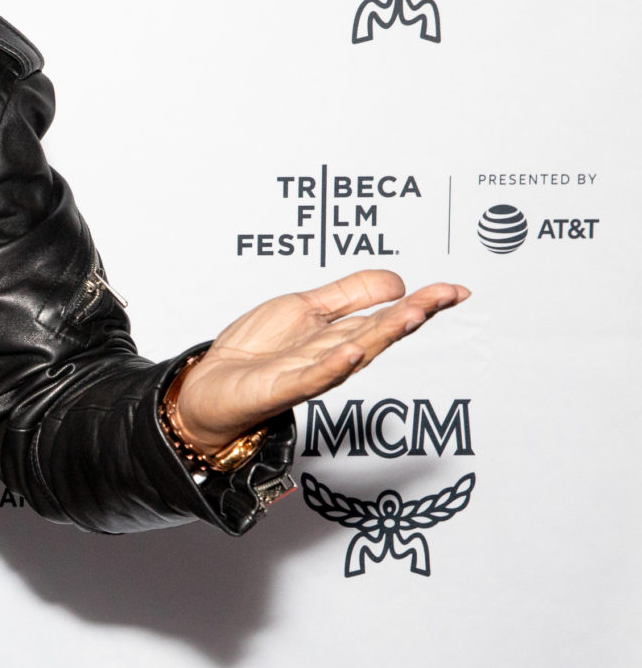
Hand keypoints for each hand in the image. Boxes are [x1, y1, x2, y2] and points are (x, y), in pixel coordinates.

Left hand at [172, 270, 470, 454]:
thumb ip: (350, 294)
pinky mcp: (283, 386)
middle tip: (442, 298)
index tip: (456, 291)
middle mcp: (334, 355)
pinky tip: (350, 351)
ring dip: (384, 335)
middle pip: (380, 333)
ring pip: (355, 353)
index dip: (423, 302)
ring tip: (411, 314)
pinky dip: (332, 366)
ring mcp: (311, 372)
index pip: (389, 315)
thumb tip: (399, 280)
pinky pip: (312, 377)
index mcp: (342, 334)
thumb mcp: (306, 307)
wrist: (211, 385)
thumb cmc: (257, 350)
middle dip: (412, 314)